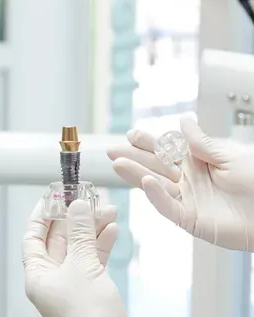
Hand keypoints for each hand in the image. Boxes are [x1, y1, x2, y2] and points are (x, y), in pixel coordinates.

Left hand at [22, 200, 125, 316]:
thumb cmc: (87, 315)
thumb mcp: (83, 267)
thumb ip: (80, 234)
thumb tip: (77, 206)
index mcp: (38, 274)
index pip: (33, 237)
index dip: (43, 215)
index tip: (53, 196)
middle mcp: (52, 279)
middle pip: (59, 240)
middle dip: (75, 218)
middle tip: (87, 198)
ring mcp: (71, 285)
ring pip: (79, 248)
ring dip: (93, 229)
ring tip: (107, 210)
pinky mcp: (90, 290)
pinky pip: (93, 261)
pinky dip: (102, 245)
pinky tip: (112, 230)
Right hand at [109, 113, 253, 250]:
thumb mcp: (228, 156)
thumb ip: (201, 142)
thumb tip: (183, 121)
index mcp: (197, 162)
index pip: (166, 150)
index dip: (148, 142)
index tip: (132, 134)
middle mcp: (188, 180)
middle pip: (154, 166)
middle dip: (133, 158)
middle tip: (112, 150)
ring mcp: (187, 200)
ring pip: (156, 185)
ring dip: (136, 175)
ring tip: (118, 163)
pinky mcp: (190, 219)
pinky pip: (168, 207)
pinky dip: (156, 195)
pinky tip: (148, 182)